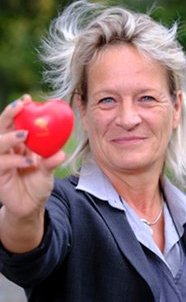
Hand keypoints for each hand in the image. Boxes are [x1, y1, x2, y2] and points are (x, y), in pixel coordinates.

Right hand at [0, 96, 67, 219]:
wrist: (30, 205)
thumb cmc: (37, 183)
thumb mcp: (47, 170)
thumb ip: (51, 160)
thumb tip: (61, 152)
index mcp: (16, 144)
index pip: (12, 122)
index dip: (16, 110)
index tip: (27, 99)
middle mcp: (5, 150)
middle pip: (1, 128)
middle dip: (8, 116)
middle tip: (20, 107)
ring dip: (10, 137)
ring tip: (25, 135)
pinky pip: (2, 164)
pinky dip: (16, 161)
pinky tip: (30, 161)